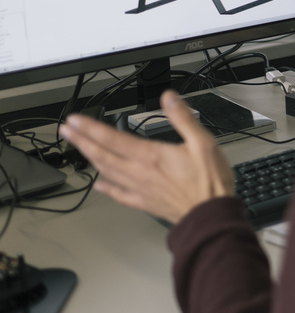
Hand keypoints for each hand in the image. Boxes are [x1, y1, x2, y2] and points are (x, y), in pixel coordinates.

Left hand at [60, 90, 234, 224]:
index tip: (75, 120)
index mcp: (150, 156)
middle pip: (103, 155)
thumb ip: (183, 118)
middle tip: (66, 131)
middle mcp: (139, 172)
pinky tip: (99, 185)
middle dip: (82, 141)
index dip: (91, 128)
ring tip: (79, 149)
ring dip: (90, 159)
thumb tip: (169, 98)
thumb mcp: (203, 142)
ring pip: (106, 172)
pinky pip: (119, 194)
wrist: (210, 214)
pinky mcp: (144, 201)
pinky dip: (106, 188)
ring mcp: (139, 188)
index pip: (113, 139)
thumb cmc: (209, 181)